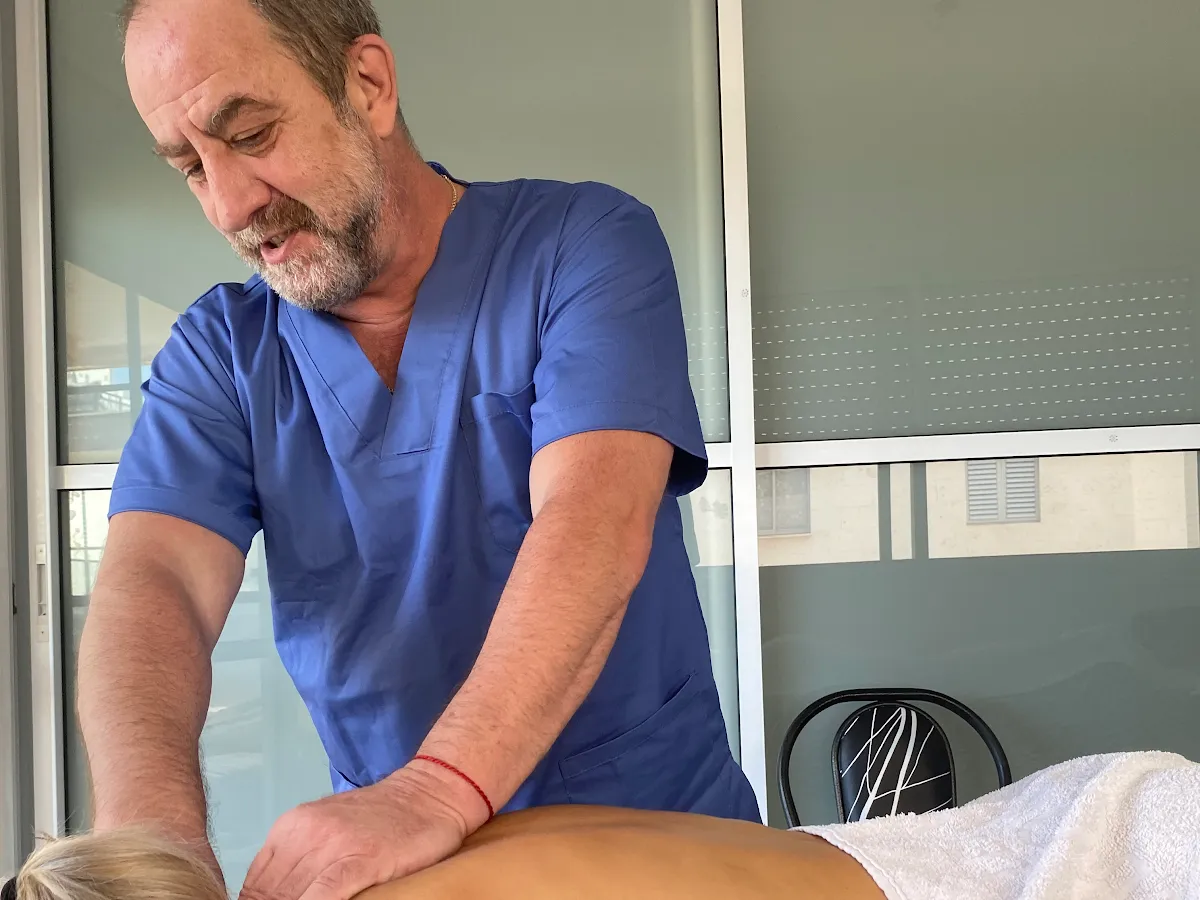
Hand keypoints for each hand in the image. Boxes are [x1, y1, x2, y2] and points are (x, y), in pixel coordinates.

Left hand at [237, 761, 486, 899]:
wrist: (430, 793)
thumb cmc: (382, 817)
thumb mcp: (327, 828)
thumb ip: (297, 859)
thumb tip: (269, 895)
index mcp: (290, 827)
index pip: (254, 886)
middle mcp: (303, 833)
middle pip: (268, 895)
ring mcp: (331, 846)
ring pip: (289, 898)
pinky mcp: (358, 861)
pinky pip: (322, 898)